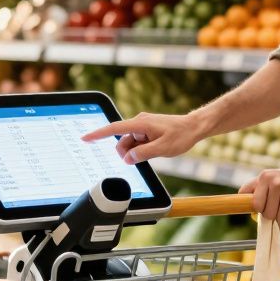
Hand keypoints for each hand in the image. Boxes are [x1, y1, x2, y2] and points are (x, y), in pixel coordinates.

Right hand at [81, 111, 205, 163]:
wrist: (194, 127)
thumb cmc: (181, 135)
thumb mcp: (163, 148)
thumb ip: (143, 154)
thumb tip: (127, 158)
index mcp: (140, 124)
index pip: (114, 129)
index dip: (98, 134)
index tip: (85, 138)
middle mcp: (139, 123)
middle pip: (122, 141)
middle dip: (126, 152)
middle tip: (143, 157)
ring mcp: (143, 126)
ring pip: (129, 143)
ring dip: (135, 151)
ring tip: (153, 152)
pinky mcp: (147, 130)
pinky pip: (137, 142)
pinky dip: (141, 148)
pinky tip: (153, 150)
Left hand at [239, 162, 279, 229]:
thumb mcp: (276, 177)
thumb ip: (258, 187)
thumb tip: (240, 201)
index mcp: (266, 177)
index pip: (252, 203)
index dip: (259, 209)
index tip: (263, 210)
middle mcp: (275, 184)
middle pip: (266, 215)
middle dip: (276, 215)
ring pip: (278, 222)